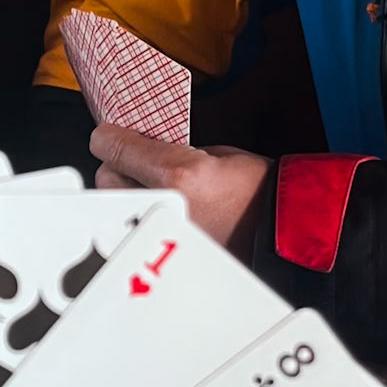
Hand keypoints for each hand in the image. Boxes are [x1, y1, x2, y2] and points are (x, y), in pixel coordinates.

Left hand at [92, 125, 271, 257]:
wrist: (279, 228)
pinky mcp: (165, 251)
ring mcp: (161, 233)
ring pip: (117, 207)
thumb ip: (169, 149)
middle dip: (118, 166)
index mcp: (177, 173)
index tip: (110, 135)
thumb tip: (140, 147)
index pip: (113, 148)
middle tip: (137, 161)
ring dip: (126, 194)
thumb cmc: (257, 190)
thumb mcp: (213, 152)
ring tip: (151, 188)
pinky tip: (159, 210)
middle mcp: (165, 205)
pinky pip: (134, 228)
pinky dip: (140, 218)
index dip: (108, 138)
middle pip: (107, 178)